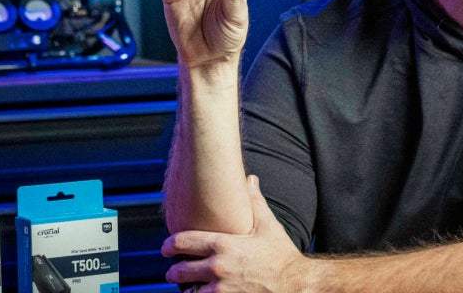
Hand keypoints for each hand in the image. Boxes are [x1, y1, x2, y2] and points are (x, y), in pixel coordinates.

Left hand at [163, 175, 310, 291]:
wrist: (296, 284)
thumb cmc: (282, 256)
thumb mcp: (268, 226)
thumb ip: (254, 202)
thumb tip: (250, 180)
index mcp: (223, 245)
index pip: (184, 242)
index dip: (169, 245)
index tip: (165, 247)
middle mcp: (217, 267)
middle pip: (180, 270)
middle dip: (173, 271)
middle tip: (172, 271)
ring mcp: (220, 289)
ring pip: (189, 291)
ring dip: (187, 289)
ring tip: (188, 287)